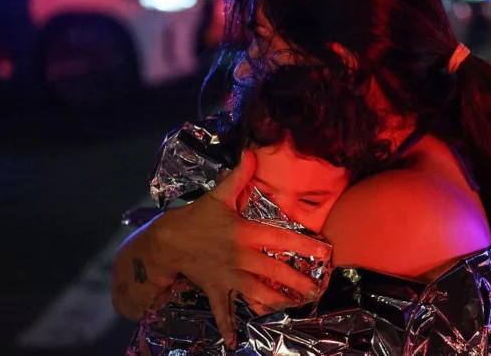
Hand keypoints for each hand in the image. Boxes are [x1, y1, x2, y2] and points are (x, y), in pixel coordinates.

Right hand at [150, 151, 327, 347]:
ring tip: (295, 306)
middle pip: (275, 272)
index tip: (324, 252)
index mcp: (245, 233)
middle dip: (298, 282)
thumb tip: (251, 153)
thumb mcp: (216, 196)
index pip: (281, 239)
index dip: (305, 245)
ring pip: (257, 294)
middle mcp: (241, 257)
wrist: (166, 241)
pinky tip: (235, 342)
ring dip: (277, 302)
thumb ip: (237, 176)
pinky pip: (222, 311)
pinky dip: (228, 326)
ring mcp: (229, 276)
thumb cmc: (195, 217)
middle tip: (317, 289)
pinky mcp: (216, 288)